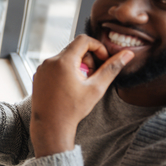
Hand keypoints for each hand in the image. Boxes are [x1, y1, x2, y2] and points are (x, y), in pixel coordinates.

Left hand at [30, 34, 132, 156]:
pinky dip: (65, 71)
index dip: (98, 47)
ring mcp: (41, 68)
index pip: (83, 40)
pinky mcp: (38, 75)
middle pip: (74, 49)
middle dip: (88, 59)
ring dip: (77, 66)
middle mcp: (49, 61)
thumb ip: (111, 68)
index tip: (103, 61)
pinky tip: (68, 88)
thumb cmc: (73, 109)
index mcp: (63, 61)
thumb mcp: (96, 88)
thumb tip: (127, 54)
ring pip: (65, 57)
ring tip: (80, 84)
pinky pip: (55, 66)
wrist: (51, 126)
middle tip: (92, 77)